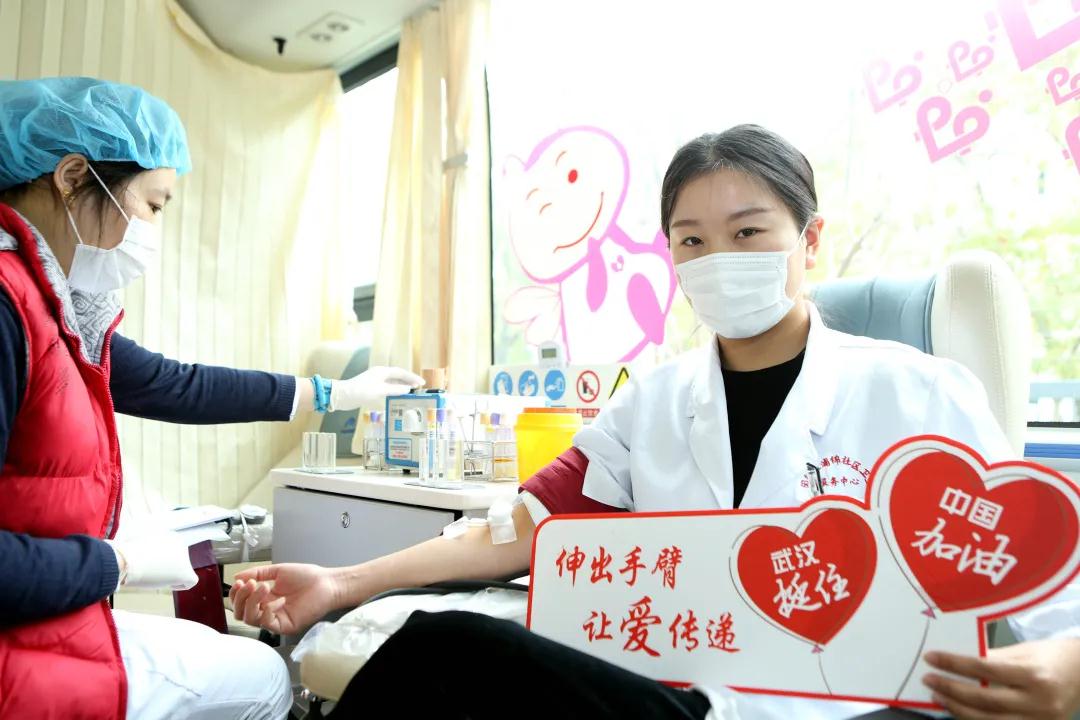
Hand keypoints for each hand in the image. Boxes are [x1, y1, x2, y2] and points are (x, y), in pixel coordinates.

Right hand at [106, 530, 196, 590]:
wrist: (127, 561)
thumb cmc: (126, 553)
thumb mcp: (136, 541)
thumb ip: (146, 545)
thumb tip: (141, 550)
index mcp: (170, 535)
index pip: (170, 550)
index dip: (160, 559)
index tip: (149, 564)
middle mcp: (180, 543)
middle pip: (177, 560)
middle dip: (166, 567)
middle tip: (150, 572)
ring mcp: (184, 557)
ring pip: (180, 570)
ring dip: (168, 576)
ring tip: (153, 576)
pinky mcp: (185, 571)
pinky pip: (190, 581)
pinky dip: (179, 585)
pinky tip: (167, 584)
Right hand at [230, 563, 341, 635]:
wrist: (327, 583)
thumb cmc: (307, 577)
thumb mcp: (278, 571)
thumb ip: (257, 573)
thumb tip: (237, 576)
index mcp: (265, 598)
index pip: (242, 602)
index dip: (236, 594)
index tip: (239, 582)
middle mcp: (267, 610)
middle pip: (241, 613)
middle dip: (240, 598)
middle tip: (248, 584)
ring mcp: (275, 619)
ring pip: (250, 619)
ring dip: (251, 602)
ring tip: (262, 587)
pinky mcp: (284, 626)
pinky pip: (266, 624)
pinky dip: (265, 612)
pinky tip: (274, 601)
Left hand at [328, 366, 423, 411]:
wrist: (341, 396)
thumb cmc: (360, 392)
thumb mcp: (379, 391)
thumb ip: (394, 389)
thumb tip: (408, 389)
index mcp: (382, 372)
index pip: (401, 373)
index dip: (412, 377)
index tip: (422, 383)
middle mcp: (380, 374)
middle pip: (398, 376)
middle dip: (409, 381)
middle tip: (420, 388)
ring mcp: (375, 380)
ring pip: (393, 381)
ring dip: (403, 385)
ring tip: (412, 391)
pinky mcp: (372, 387)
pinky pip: (388, 386)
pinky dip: (395, 390)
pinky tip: (399, 395)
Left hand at [923, 637, 1079, 718]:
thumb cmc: (1050, 657)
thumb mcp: (1023, 651)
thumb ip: (992, 658)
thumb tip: (956, 661)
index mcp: (1034, 675)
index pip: (985, 669)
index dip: (954, 664)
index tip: (932, 658)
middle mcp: (1039, 702)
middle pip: (985, 700)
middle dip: (952, 690)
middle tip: (929, 680)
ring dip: (959, 710)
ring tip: (939, 697)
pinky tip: (960, 711)